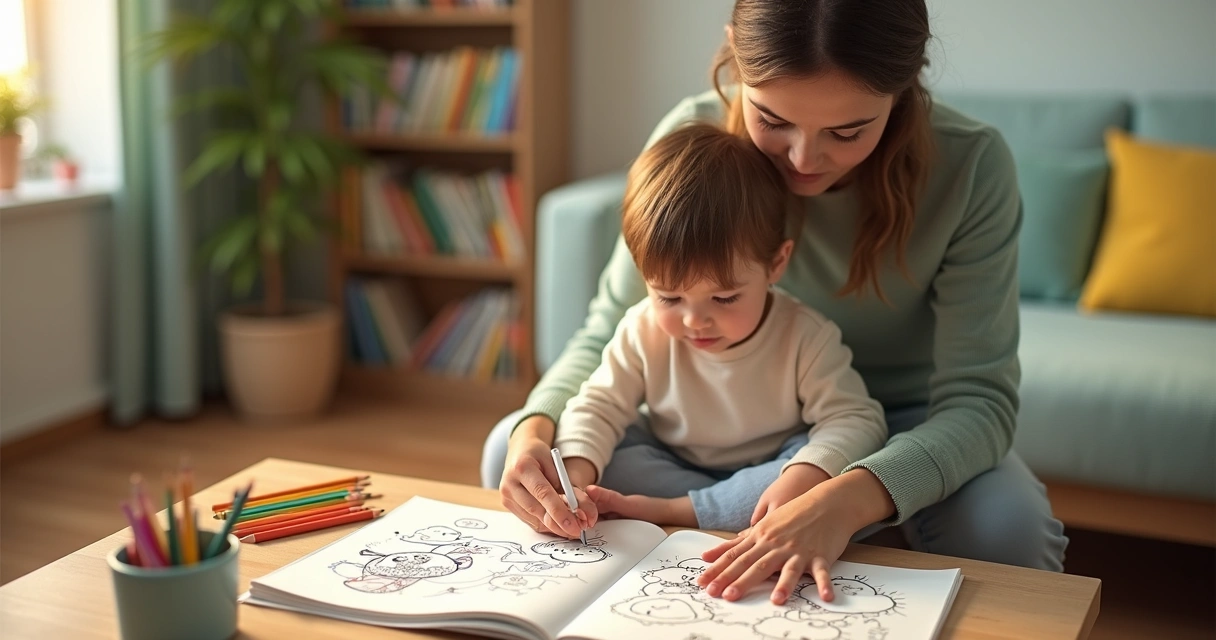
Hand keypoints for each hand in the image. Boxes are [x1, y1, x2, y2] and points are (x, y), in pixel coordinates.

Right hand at [499, 416, 595, 537]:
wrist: (518, 451)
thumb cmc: (539, 455)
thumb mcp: (556, 463)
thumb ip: (567, 487)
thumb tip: (582, 511)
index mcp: (522, 467)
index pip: (543, 493)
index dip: (559, 511)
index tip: (574, 525)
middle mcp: (510, 483)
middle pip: (536, 510)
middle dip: (559, 524)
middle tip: (577, 530)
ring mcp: (506, 496)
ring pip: (533, 519)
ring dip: (554, 527)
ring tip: (571, 527)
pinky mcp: (508, 505)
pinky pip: (530, 521)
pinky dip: (546, 524)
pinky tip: (558, 524)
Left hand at [697, 469, 893, 605]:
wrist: (827, 502)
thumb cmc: (793, 513)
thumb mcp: (763, 524)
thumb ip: (737, 542)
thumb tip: (709, 554)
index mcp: (761, 538)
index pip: (735, 556)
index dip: (718, 570)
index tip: (703, 583)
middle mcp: (777, 545)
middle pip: (753, 564)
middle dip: (736, 580)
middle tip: (719, 594)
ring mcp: (798, 550)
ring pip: (788, 569)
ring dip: (782, 585)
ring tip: (775, 601)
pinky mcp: (820, 556)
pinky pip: (821, 572)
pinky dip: (824, 584)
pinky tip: (825, 597)